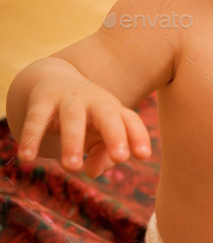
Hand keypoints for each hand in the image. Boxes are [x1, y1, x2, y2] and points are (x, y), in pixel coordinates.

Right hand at [17, 76, 150, 177]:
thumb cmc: (85, 117)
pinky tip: (27, 158)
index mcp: (113, 109)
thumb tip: (94, 171)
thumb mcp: (97, 135)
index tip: (144, 155)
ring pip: (73, 118)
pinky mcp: (42, 101)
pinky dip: (32, 137)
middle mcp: (94, 102)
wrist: (54, 81)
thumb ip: (103, 155)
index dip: (138, 136)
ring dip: (73, 142)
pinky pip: (37, 118)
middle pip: (108, 115)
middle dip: (115, 134)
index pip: (130, 120)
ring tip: (72, 167)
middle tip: (121, 157)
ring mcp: (68, 100)